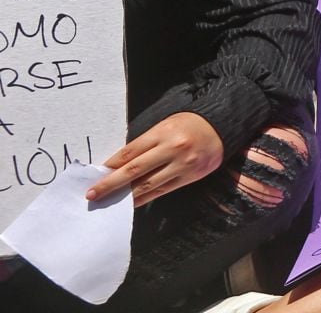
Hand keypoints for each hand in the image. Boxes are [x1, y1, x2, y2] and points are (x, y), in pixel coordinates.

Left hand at [90, 112, 224, 207]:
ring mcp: (181, 165)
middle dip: (110, 184)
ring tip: (108, 202)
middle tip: (92, 195)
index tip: (95, 176)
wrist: (222, 127)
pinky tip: (131, 203)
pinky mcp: (190, 177)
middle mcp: (171, 149)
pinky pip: (162, 190)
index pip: (129, 152)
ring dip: (125, 196)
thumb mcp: (166, 125)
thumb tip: (119, 165)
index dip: (110, 166)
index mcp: (162, 133)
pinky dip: (144, 198)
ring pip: (147, 185)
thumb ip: (145, 143)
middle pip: (134, 170)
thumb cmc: (188, 124)